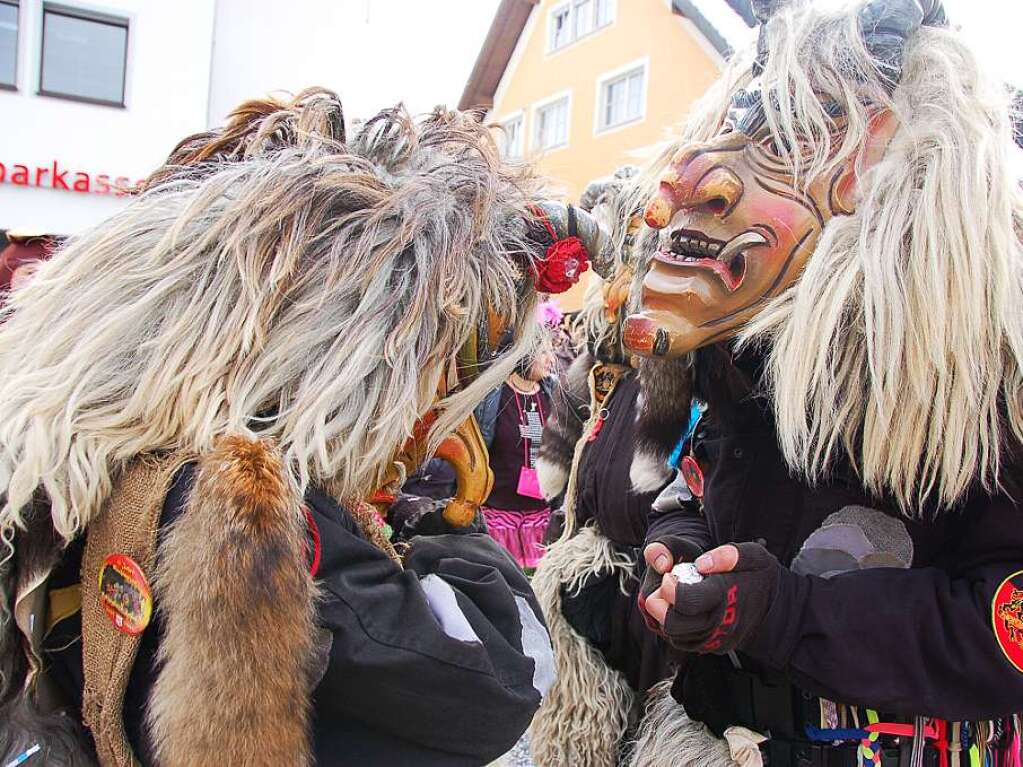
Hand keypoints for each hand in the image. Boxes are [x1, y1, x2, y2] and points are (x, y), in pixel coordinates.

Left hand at [642, 542, 780, 653]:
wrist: (777, 609)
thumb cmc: (761, 579)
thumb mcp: (754, 556)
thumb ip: (730, 555)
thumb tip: (703, 563)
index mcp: (724, 596)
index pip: (686, 601)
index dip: (670, 588)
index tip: (670, 576)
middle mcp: (718, 622)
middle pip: (674, 623)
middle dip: (659, 605)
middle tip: (663, 589)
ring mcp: (715, 638)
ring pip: (675, 635)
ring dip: (665, 616)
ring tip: (673, 598)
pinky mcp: (713, 647)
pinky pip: (683, 642)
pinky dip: (676, 627)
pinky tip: (682, 610)